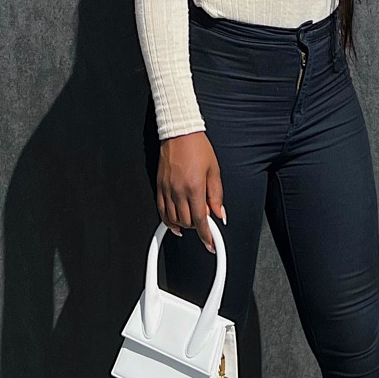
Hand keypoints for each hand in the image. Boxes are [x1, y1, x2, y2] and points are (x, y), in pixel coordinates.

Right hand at [157, 132, 225, 249]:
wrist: (180, 133)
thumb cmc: (198, 148)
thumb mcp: (214, 171)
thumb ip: (217, 195)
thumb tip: (220, 213)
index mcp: (194, 187)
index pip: (200, 220)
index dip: (206, 235)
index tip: (211, 244)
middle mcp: (178, 191)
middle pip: (187, 222)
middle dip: (197, 226)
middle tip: (205, 219)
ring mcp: (167, 189)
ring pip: (173, 219)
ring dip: (184, 224)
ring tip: (192, 219)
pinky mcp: (159, 187)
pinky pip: (162, 210)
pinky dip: (168, 220)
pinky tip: (175, 222)